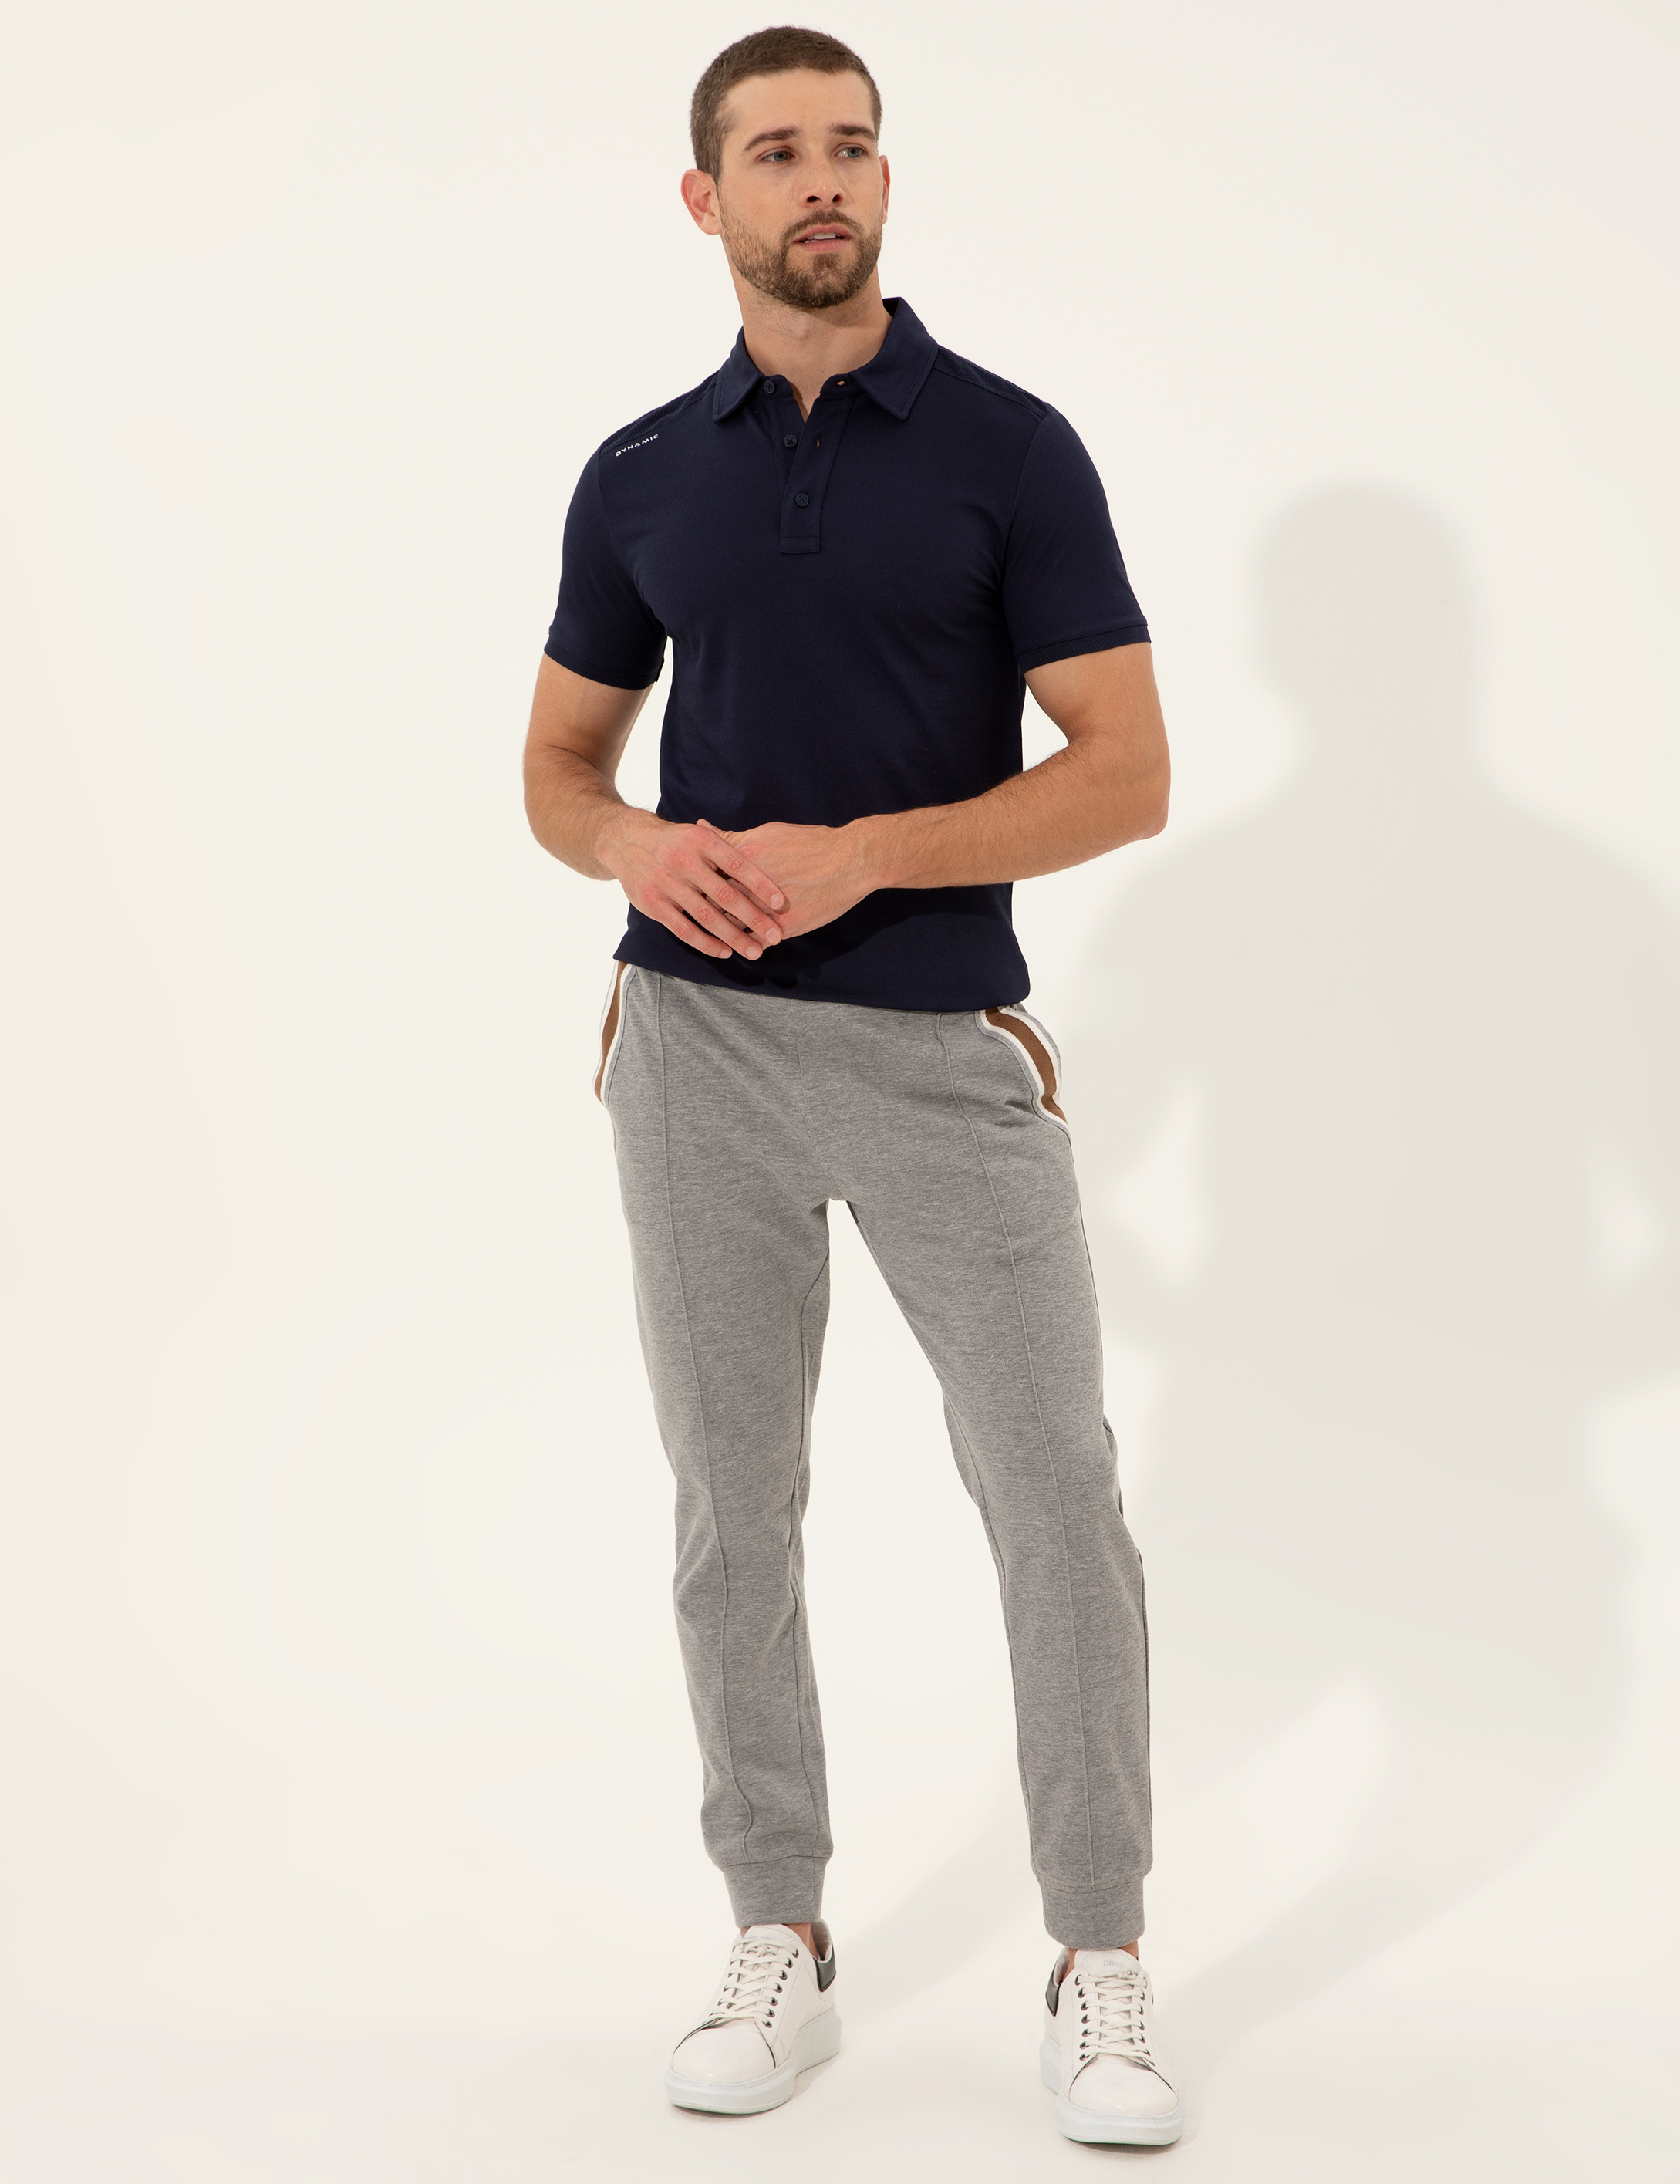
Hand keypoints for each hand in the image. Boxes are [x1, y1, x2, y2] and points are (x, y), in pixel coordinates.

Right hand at [597, 809, 785, 960]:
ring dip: (734, 936)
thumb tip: (768, 856)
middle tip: (776, 935)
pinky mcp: (653, 904)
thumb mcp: (699, 834)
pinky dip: (706, 943)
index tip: (780, 902)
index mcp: (701, 840)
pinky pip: (684, 930)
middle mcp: (683, 861)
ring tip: (755, 951)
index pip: (737, 864)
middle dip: (753, 917)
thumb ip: (728, 846)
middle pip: (725, 895)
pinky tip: (725, 951)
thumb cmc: (675, 841)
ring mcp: (666, 884)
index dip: (760, 883)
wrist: (625, 841)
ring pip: (706, 916)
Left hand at [698, 818, 876, 938]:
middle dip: (695, 906)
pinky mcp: (782, 927)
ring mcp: (765, 909)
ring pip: (728, 925)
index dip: (689, 880)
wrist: (850, 861)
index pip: (703, 873)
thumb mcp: (768, 832)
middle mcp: (749, 884)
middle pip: (709, 901)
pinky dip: (743, 945)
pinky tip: (737, 947)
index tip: (680, 882)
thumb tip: (701, 825)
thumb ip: (731, 835)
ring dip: (716, 930)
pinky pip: (753, 942)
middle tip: (684, 909)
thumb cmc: (811, 843)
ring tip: (708, 930)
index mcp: (742, 858)